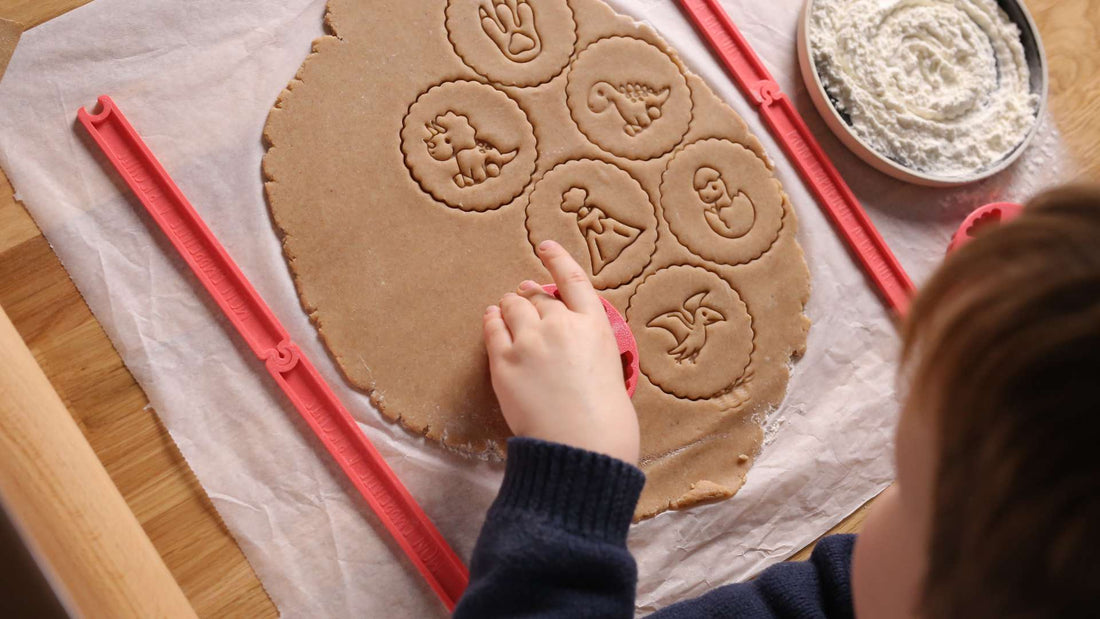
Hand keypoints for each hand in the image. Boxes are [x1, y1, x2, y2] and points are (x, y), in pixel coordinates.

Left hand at [483, 240, 639, 463]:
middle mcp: (560, 325)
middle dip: (529, 294)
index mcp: (593, 326)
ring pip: (511, 306)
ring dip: (509, 306)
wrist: (582, 448)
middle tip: (524, 297)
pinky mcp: (504, 362)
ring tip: (506, 311)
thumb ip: (588, 345)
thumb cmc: (605, 420)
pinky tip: (492, 320)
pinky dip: (491, 321)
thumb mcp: (610, 369)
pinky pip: (492, 328)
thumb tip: (572, 339)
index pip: (573, 279)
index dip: (557, 258)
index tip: (545, 246)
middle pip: (537, 296)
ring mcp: (529, 342)